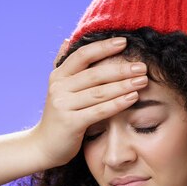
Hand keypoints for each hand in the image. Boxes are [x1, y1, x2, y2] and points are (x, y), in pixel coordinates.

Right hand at [30, 37, 147, 167]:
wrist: (44, 146)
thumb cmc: (59, 116)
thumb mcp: (58, 88)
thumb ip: (63, 65)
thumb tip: (68, 40)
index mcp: (58, 76)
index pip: (82, 55)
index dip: (103, 47)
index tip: (124, 42)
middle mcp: (59, 88)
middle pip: (95, 74)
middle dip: (121, 69)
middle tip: (142, 66)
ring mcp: (63, 105)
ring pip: (99, 92)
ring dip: (123, 85)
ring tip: (142, 80)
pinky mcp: (71, 123)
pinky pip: (99, 111)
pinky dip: (117, 103)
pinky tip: (133, 98)